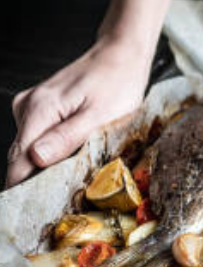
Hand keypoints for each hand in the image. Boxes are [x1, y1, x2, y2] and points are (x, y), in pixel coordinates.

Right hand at [6, 39, 151, 187]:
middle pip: (20, 158)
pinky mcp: (40, 109)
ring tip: (72, 174)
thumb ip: (68, 137)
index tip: (37, 210)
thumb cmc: (118, 82)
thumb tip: (36, 159)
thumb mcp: (102, 115)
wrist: (120, 56)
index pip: (18, 162)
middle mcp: (27, 107)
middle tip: (62, 199)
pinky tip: (71, 155)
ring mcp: (31, 107)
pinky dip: (51, 151)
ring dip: (46, 166)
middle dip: (37, 181)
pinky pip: (37, 138)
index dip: (24, 189)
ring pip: (29, 150)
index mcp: (40, 110)